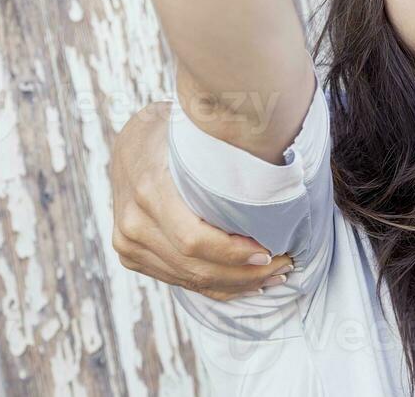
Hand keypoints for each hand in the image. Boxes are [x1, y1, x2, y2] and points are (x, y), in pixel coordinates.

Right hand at [110, 101, 292, 300]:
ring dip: (236, 284)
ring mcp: (129, 244)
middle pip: (195, 266)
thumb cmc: (173, 132)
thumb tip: (277, 148)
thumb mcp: (195, 128)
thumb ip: (225, 143)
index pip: (194, 239)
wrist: (131, 143)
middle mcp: (134, 223)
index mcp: (149, 190)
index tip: (271, 250)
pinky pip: (179, 281)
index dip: (234, 252)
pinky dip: (216, 286)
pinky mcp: (132, 256)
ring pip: (190, 279)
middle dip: (245, 273)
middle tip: (285, 265)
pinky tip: (246, 284)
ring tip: (275, 276)